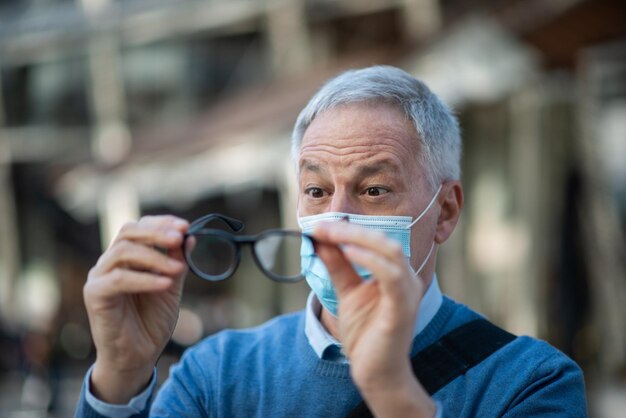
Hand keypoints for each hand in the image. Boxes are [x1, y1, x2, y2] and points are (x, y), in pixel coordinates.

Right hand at [83, 215, 188, 402]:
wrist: (138, 357)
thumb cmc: (151, 322)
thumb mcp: (171, 287)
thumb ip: (177, 262)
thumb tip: (190, 237)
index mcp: (127, 257)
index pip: (140, 227)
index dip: (162, 223)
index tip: (185, 227)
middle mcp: (110, 262)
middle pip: (128, 232)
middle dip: (157, 232)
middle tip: (179, 238)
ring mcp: (99, 277)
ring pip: (123, 252)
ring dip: (155, 257)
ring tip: (178, 268)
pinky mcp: (95, 295)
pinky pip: (119, 279)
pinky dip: (145, 279)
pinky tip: (165, 284)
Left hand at [313, 221, 435, 416]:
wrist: (376, 372)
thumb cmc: (366, 333)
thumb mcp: (347, 291)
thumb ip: (337, 265)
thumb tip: (321, 239)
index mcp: (395, 272)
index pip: (373, 240)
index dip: (346, 229)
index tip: (318, 226)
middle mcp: (406, 279)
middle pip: (383, 240)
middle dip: (350, 229)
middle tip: (321, 226)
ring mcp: (407, 293)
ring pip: (390, 252)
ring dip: (359, 239)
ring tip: (332, 234)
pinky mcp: (402, 309)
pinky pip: (392, 277)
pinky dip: (371, 260)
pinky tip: (349, 252)